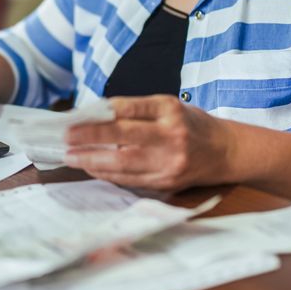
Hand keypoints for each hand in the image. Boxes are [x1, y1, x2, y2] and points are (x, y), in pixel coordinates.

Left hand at [63, 95, 231, 190]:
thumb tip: (96, 116)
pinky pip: (130, 180)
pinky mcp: (166, 182)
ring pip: (123, 164)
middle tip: (66, 137)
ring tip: (72, 156)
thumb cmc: (191, 124)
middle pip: (124, 138)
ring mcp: (169, 162)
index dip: (100, 113)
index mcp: (171, 110)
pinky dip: (107, 174)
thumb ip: (137, 111)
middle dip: (91, 138)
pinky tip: (92, 167)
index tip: (77, 116)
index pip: (130, 109)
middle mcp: (171, 136)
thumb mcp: (170, 107)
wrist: (224, 151)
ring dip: (93, 160)